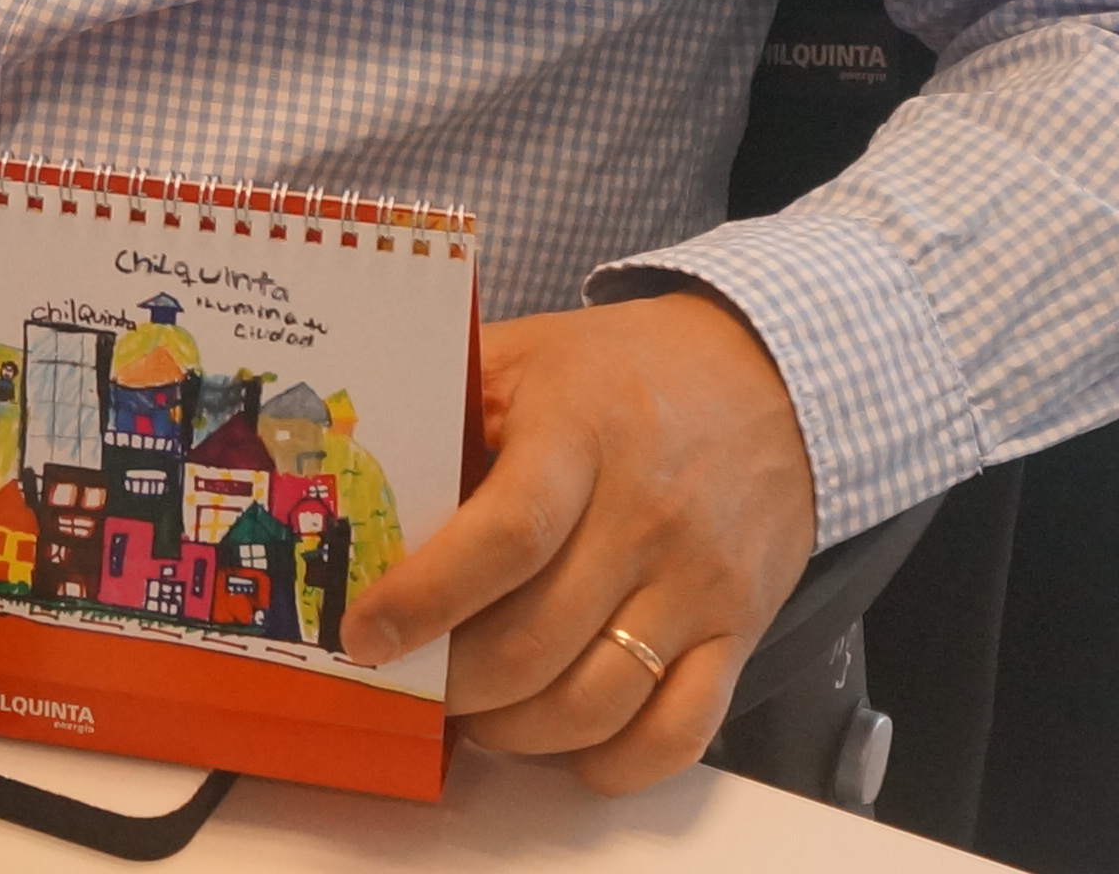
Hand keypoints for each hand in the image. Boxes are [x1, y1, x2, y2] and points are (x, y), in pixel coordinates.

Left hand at [338, 289, 817, 794]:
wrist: (773, 377)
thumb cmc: (626, 371)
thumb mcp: (529, 355)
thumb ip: (448, 405)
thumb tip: (346, 472)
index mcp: (583, 434)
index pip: (506, 535)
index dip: (427, 597)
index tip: (366, 633)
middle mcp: (646, 515)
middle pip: (538, 642)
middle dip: (454, 685)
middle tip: (412, 682)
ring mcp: (699, 581)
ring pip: (597, 701)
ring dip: (516, 732)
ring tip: (477, 714)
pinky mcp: (741, 629)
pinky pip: (678, 730)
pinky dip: (612, 762)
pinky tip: (565, 745)